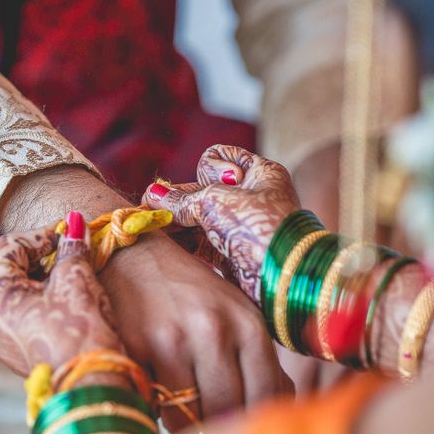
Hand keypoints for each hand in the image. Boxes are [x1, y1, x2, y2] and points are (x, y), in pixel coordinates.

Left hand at [0, 212, 121, 374]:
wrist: (90, 384)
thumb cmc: (79, 330)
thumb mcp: (76, 280)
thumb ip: (72, 248)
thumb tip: (76, 224)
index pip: (8, 247)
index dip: (40, 236)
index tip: (67, 234)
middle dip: (30, 255)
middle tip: (61, 250)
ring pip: (4, 291)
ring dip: (29, 276)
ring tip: (61, 273)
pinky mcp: (9, 352)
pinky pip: (10, 313)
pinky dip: (29, 298)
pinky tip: (56, 298)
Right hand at [99, 234, 290, 433]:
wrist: (135, 258)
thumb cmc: (192, 295)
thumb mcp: (236, 315)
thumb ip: (259, 360)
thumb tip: (279, 405)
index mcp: (248, 324)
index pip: (266, 397)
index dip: (252, 416)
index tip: (237, 414)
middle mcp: (215, 330)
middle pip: (226, 413)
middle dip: (215, 420)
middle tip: (202, 405)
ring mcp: (174, 340)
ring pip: (188, 420)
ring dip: (181, 417)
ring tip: (176, 393)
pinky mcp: (137, 347)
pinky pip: (152, 407)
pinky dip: (153, 404)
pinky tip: (153, 379)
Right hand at [141, 145, 300, 305]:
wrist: (283, 276)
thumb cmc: (257, 226)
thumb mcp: (215, 202)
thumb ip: (181, 199)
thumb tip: (151, 196)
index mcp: (259, 173)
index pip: (218, 157)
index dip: (207, 169)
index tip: (214, 183)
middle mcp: (251, 197)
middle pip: (202, 190)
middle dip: (179, 200)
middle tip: (151, 208)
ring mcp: (241, 227)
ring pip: (199, 218)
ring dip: (177, 222)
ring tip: (153, 227)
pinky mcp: (232, 254)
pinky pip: (200, 242)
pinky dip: (183, 242)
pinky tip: (164, 243)